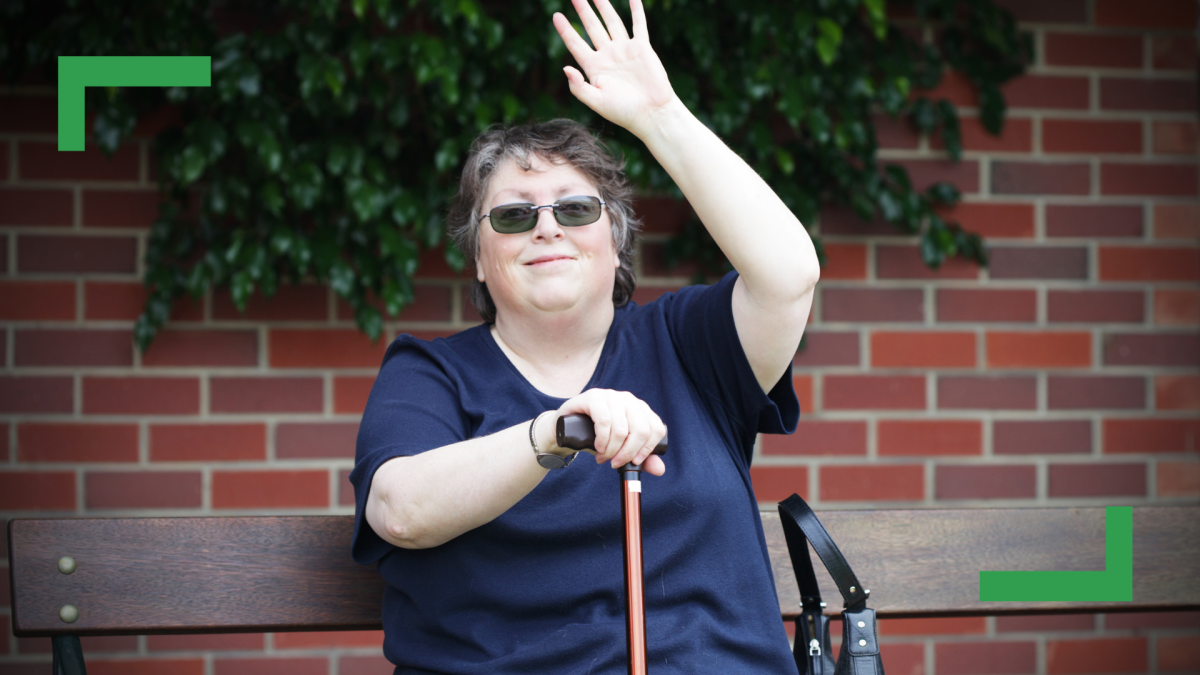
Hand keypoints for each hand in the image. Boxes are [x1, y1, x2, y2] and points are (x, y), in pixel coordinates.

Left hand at [552, 0, 680, 138]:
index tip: (555, 16)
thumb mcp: (596, 102)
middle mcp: (608, 55)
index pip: (576, 44)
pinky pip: (638, 25)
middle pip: (592, 27)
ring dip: (604, 6)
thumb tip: (565, 68)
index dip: (566, 30)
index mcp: (594, 68)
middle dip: (583, 11)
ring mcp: (625, 50)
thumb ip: (579, 87)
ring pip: (612, 22)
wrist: (652, 113)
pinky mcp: (642, 48)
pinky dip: (636, 10)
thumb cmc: (624, 112)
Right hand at [556, 388, 666, 475]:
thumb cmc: (596, 438)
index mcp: (640, 409)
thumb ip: (641, 459)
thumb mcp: (620, 449)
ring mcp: (611, 396)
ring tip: (603, 457)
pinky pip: (604, 421)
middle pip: (640, 430)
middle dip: (627, 453)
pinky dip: (602, 440)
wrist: (565, 428)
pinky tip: (598, 447)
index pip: (656, 429)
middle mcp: (628, 399)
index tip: (634, 463)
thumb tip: (660, 469)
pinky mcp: (594, 397)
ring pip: (621, 429)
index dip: (647, 450)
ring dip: (611, 450)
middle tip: (615, 463)